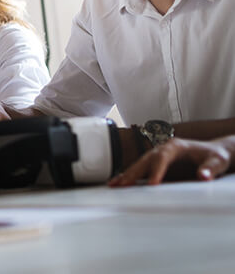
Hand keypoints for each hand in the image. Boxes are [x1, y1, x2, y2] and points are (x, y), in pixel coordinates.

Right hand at [109, 138, 232, 186]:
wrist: (213, 152)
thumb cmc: (215, 156)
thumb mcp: (218, 161)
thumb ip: (211, 168)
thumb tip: (204, 176)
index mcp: (176, 146)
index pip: (162, 157)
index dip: (156, 170)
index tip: (152, 184)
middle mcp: (163, 149)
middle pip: (145, 160)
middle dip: (134, 172)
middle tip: (124, 185)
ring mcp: (157, 156)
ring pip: (139, 164)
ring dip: (127, 175)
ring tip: (114, 185)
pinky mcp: (156, 164)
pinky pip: (140, 169)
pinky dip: (128, 176)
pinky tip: (118, 182)